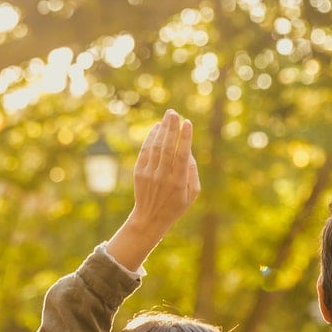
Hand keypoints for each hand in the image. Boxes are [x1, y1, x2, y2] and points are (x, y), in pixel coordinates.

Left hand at [104, 110, 200, 270]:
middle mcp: (163, 177)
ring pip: (156, 147)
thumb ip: (192, 171)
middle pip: (167, 148)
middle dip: (171, 128)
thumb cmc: (176, 205)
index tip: (187, 123)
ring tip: (168, 116)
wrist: (150, 218)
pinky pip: (145, 151)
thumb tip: (187, 150)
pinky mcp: (139, 172)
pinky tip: (156, 128)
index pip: (182, 156)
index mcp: (178, 182)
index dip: (185, 138)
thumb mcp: (192, 193)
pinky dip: (150, 138)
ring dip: (162, 130)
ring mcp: (149, 174)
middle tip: (174, 113)